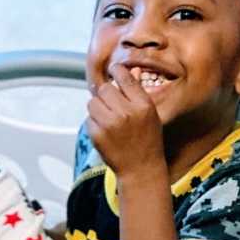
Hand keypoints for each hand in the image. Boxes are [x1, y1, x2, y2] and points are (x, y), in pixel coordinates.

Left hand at [87, 63, 166, 178]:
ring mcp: (110, 124)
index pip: (124, 77)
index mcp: (143, 105)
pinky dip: (94, 123)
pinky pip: (89, 119)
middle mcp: (127, 112)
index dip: (116, 71)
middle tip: (111, 105)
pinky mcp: (97, 135)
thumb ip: (139, 93)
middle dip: (106, 94)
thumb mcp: (151, 114)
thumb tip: (133, 70)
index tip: (113, 70)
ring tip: (107, 118)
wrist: (140, 169)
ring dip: (97, 107)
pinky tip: (105, 132)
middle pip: (105, 88)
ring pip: (93, 102)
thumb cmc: (147, 141)